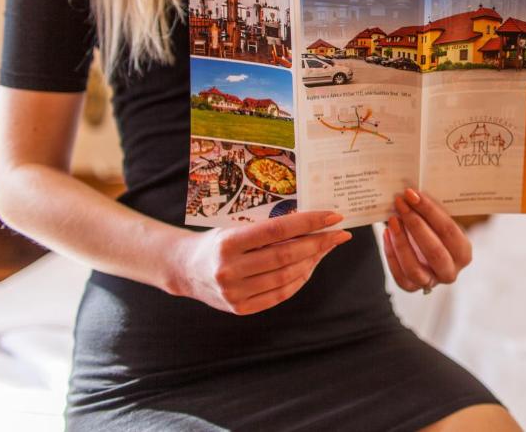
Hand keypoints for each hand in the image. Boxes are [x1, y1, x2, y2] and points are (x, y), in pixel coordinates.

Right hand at [169, 210, 350, 314]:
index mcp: (228, 242)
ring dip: (313, 261)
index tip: (333, 216)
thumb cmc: (218, 242)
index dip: (309, 223)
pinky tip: (311, 266)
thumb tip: (312, 222)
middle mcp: (230, 269)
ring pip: (287, 276)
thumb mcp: (235, 227)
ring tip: (326, 248)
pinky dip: (300, 279)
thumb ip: (267, 229)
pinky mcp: (240, 309)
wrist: (185, 269)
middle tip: (340, 233)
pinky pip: (280, 294)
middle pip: (286, 255)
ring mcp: (235, 293)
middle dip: (319, 243)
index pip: (278, 230)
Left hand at [382, 188, 471, 292]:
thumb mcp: (440, 222)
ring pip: (414, 268)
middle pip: (434, 251)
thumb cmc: (436, 231)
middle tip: (400, 204)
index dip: (429, 211)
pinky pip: (400, 276)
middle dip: (415, 224)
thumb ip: (431, 212)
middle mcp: (450, 271)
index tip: (412, 194)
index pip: (448, 230)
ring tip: (392, 220)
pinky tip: (387, 234)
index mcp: (464, 253)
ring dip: (401, 242)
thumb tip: (412, 193)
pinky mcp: (413, 287)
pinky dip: (391, 254)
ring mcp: (431, 282)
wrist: (427, 252)